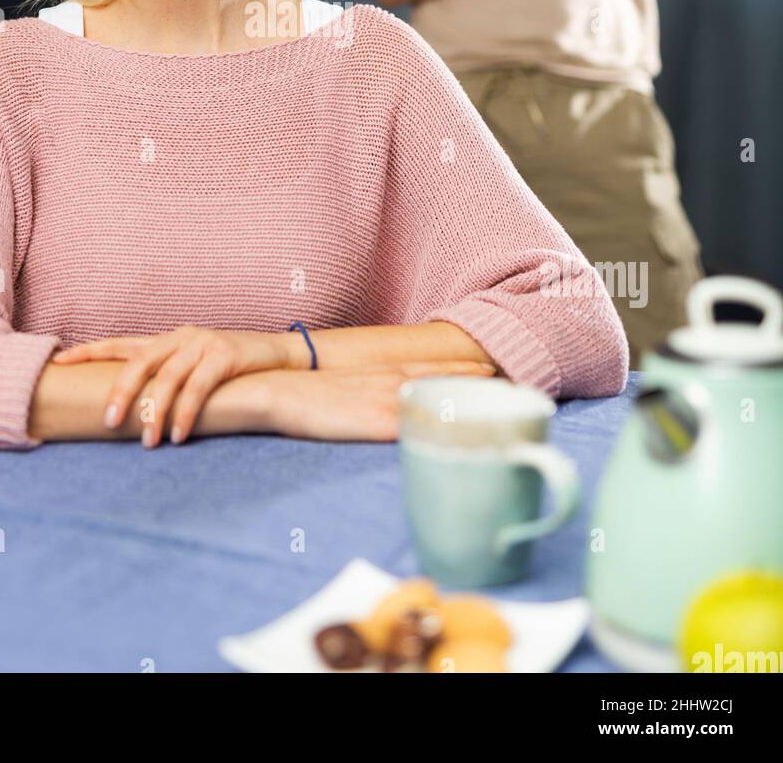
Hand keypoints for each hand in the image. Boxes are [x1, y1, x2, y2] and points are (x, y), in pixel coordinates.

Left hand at [52, 327, 287, 446]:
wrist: (279, 355)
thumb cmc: (231, 369)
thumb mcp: (193, 367)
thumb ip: (166, 379)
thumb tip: (132, 411)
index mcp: (167, 339)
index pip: (121, 344)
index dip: (89, 351)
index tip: (59, 363)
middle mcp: (181, 337)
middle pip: (140, 360)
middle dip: (121, 391)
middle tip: (109, 421)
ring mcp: (204, 343)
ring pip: (169, 377)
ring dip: (155, 412)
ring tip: (147, 442)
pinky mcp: (226, 355)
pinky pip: (199, 386)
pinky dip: (187, 412)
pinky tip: (179, 435)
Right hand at [267, 359, 496, 441]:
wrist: (278, 391)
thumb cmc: (305, 393)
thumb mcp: (342, 385)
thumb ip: (369, 391)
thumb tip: (390, 404)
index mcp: (383, 372)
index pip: (434, 366)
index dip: (464, 367)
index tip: (495, 368)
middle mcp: (392, 381)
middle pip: (447, 378)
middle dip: (481, 380)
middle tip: (519, 380)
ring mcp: (388, 401)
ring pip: (442, 396)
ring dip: (474, 397)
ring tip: (509, 398)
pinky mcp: (379, 422)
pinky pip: (421, 424)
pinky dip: (447, 424)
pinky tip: (469, 431)